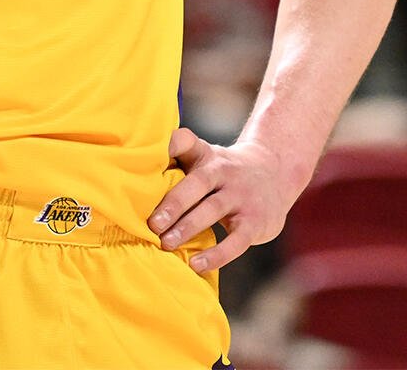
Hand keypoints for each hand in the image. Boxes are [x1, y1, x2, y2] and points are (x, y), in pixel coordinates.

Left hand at [148, 128, 304, 272]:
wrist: (275, 173)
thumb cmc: (223, 170)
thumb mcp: (204, 157)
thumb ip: (175, 160)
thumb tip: (131, 174)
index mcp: (205, 155)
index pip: (187, 141)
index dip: (172, 144)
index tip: (153, 153)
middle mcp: (224, 171)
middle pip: (198, 183)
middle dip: (174, 203)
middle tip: (152, 224)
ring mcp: (241, 196)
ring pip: (213, 209)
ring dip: (188, 227)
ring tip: (166, 244)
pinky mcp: (255, 222)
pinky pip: (235, 241)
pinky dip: (216, 255)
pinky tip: (196, 265)